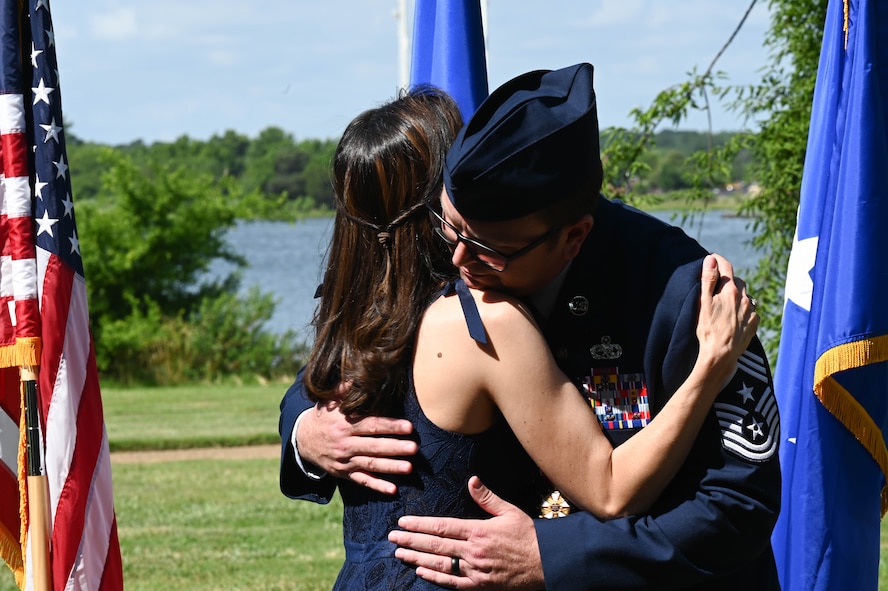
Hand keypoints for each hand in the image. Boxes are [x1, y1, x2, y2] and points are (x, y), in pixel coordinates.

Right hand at [296, 398, 417, 494]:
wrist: (302, 440)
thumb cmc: (323, 416)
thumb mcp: (330, 401)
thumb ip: (344, 389)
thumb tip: (358, 376)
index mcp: (345, 424)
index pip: (371, 425)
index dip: (390, 426)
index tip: (408, 427)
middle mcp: (345, 444)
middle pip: (373, 446)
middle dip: (395, 448)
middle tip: (414, 448)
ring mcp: (344, 461)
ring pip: (370, 464)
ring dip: (390, 467)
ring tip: (409, 468)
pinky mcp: (344, 473)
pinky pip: (362, 480)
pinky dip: (377, 486)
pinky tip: (393, 490)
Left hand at [388, 477, 543, 589]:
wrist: (547, 563)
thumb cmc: (529, 535)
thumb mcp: (510, 511)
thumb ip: (487, 497)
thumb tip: (472, 480)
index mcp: (479, 531)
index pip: (441, 526)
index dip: (419, 525)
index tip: (403, 522)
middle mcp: (473, 552)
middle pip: (435, 545)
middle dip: (410, 540)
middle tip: (392, 537)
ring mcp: (475, 571)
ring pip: (439, 564)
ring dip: (417, 557)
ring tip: (399, 552)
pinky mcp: (480, 585)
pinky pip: (452, 582)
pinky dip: (434, 577)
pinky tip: (421, 570)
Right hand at [697, 254, 757, 385]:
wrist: (721, 354)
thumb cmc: (708, 329)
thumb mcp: (703, 302)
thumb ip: (708, 279)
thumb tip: (711, 259)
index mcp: (730, 291)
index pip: (726, 267)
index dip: (719, 260)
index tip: (713, 257)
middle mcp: (744, 299)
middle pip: (738, 281)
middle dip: (729, 280)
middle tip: (718, 285)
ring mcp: (751, 312)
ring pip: (746, 296)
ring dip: (738, 295)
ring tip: (727, 303)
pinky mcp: (754, 324)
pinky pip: (751, 311)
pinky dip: (744, 310)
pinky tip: (735, 317)